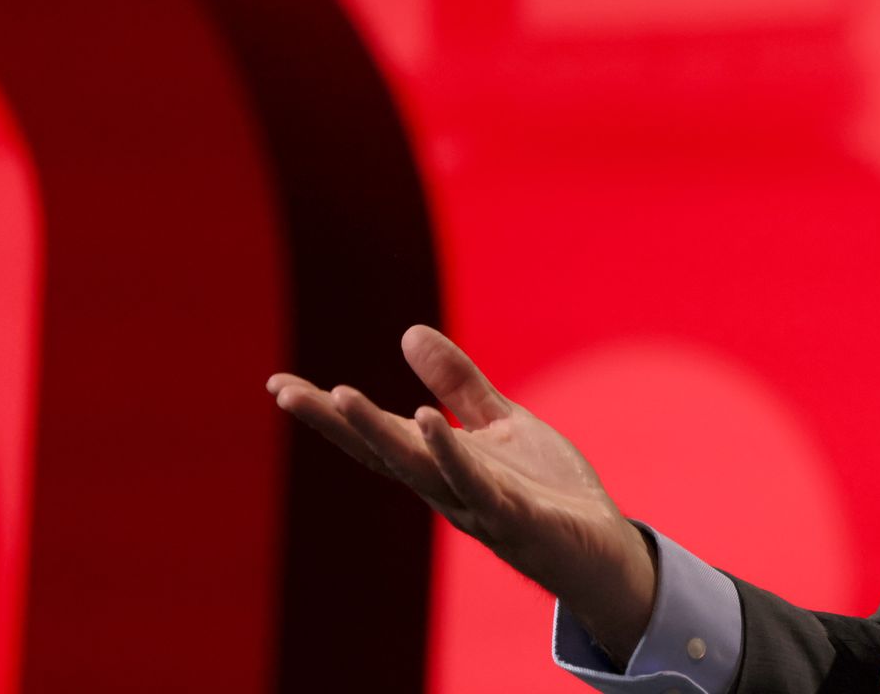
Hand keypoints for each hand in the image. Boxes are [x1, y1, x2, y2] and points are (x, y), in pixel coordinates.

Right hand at [265, 325, 655, 660]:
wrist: (601, 548)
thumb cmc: (546, 489)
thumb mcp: (501, 423)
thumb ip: (458, 385)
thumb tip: (408, 332)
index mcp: (440, 465)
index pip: (376, 436)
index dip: (330, 414)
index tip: (279, 385)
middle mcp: (447, 489)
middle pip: (382, 452)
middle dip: (334, 422)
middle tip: (285, 392)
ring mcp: (478, 505)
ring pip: (418, 468)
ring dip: (378, 432)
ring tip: (339, 393)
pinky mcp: (516, 516)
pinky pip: (477, 484)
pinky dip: (448, 454)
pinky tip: (424, 421)